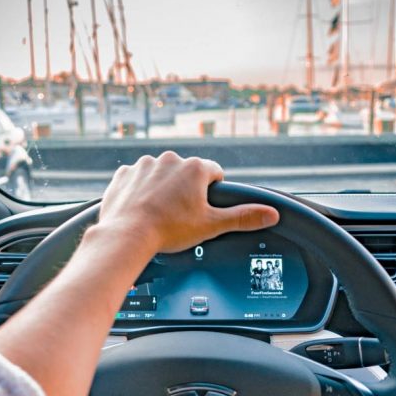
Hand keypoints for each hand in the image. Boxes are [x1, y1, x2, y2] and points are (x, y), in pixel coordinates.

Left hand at [95, 152, 279, 253]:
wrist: (127, 235)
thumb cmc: (168, 230)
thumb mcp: (211, 225)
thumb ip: (243, 217)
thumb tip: (271, 213)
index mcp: (194, 168)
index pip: (214, 172)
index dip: (212, 191)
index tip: (204, 206)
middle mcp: (169, 159)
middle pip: (186, 173)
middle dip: (186, 191)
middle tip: (181, 216)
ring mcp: (144, 165)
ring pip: (160, 175)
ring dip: (162, 189)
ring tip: (159, 214)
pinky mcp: (124, 174)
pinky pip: (136, 179)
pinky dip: (139, 191)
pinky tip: (140, 209)